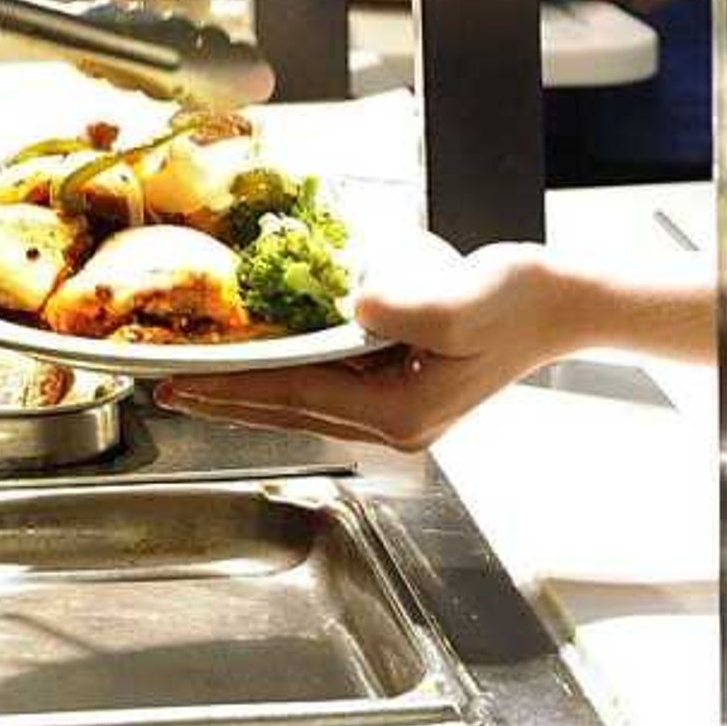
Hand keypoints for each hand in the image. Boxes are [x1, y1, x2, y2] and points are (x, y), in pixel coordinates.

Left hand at [155, 236, 577, 451]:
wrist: (561, 304)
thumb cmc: (517, 301)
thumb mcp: (461, 300)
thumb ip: (405, 307)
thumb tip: (355, 305)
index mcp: (399, 412)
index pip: (294, 396)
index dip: (233, 388)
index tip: (182, 384)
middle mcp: (394, 425)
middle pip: (288, 413)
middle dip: (226, 403)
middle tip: (165, 393)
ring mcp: (399, 414)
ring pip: (303, 407)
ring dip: (250, 395)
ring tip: (201, 385)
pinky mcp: (403, 394)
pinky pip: (326, 392)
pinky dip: (286, 381)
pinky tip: (266, 367)